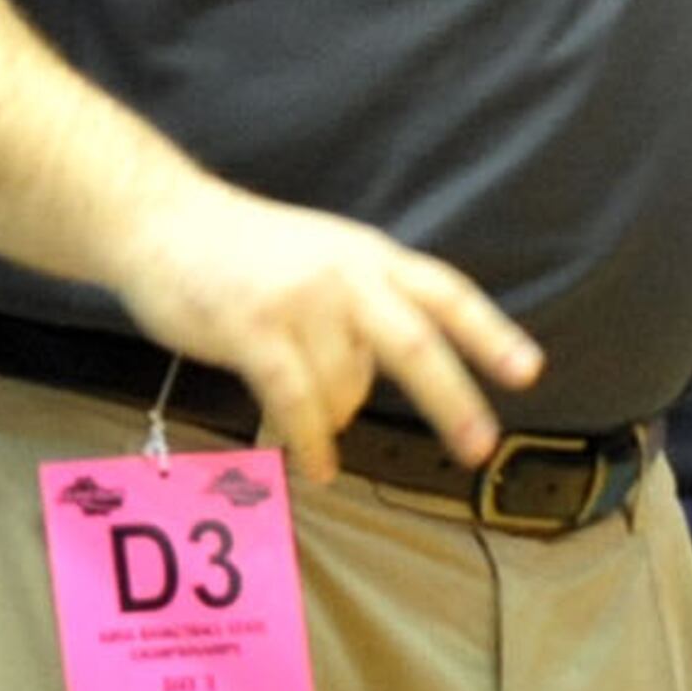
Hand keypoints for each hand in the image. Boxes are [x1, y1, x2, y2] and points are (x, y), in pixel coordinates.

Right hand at [111, 177, 544, 483]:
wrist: (163, 223)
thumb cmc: (247, 253)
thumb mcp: (325, 259)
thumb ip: (364, 306)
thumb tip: (380, 381)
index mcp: (373, 257)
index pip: (448, 294)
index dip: (491, 334)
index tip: (528, 372)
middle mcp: (348, 275)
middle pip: (418, 345)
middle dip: (454, 400)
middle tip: (480, 447)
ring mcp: (301, 301)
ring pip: (344, 388)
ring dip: (334, 419)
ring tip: (313, 424)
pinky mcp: (253, 329)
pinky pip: (296, 402)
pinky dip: (310, 442)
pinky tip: (318, 467)